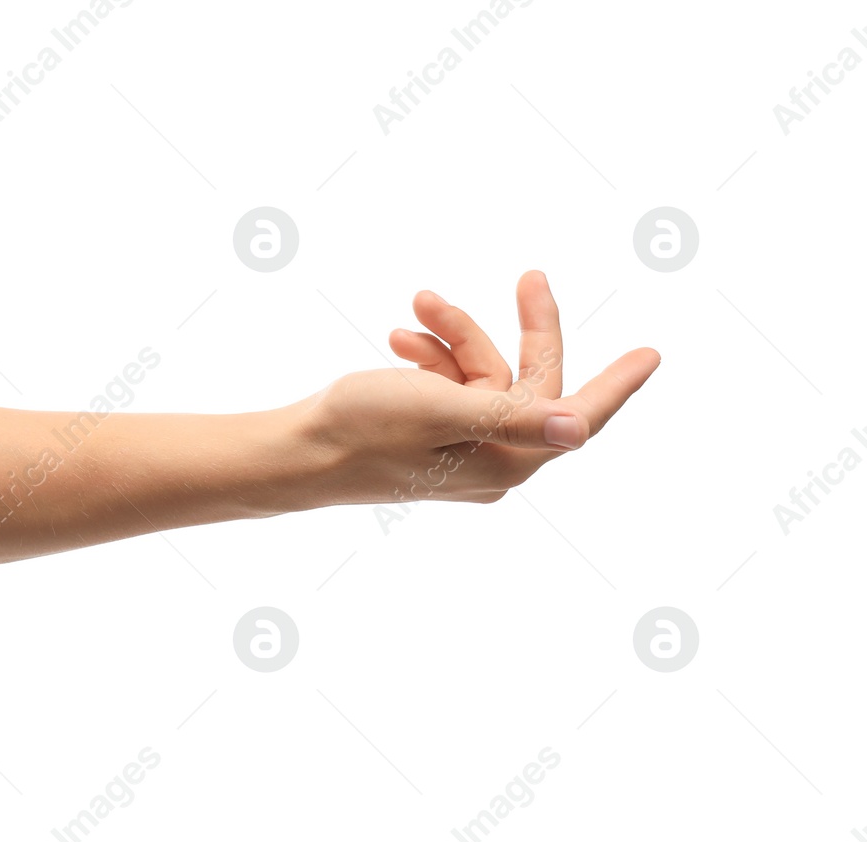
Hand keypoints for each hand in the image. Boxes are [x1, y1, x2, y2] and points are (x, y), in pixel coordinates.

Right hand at [289, 270, 659, 505]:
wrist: (298, 451)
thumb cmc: (361, 431)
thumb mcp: (440, 410)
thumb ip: (510, 415)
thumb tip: (579, 430)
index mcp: (504, 458)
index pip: (577, 416)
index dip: (616, 384)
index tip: (652, 354)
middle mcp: (491, 458)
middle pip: (529, 382)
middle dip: (520, 328)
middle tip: (532, 274)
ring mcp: (460, 447)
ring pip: (483, 374)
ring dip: (454, 335)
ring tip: (415, 306)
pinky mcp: (432, 435)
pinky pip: (452, 384)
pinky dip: (432, 354)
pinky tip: (401, 336)